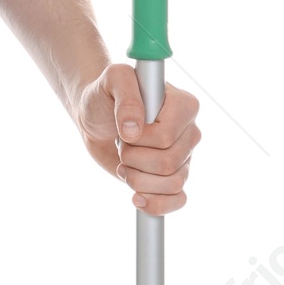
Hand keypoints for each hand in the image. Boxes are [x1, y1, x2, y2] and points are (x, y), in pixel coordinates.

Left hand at [75, 64, 200, 211]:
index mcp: (183, 104)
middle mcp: (189, 131)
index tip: (125, 129)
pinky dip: (156, 203)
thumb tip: (134, 131)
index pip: (165, 137)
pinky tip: (136, 196)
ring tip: (125, 162)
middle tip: (122, 143)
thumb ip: (126, 96)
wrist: (95, 120)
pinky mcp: (172, 177)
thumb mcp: (112, 80)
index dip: (139, 139)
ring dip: (137, 178)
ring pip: (172, 183)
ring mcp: (184, 156)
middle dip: (133, 158)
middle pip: (168, 163)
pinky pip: (178, 200)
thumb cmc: (105, 96)